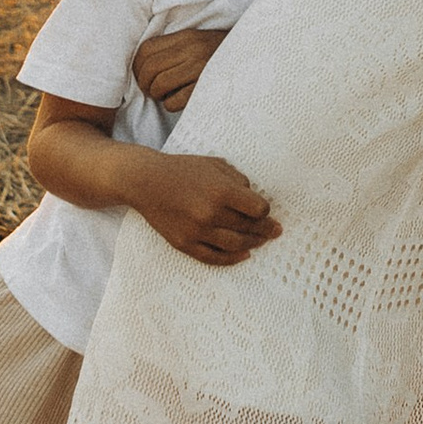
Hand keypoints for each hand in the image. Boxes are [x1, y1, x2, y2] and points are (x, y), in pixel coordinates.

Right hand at [130, 150, 279, 266]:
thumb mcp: (215, 164)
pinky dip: (232, 259)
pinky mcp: (185, 244)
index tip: (265, 210)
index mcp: (221, 191)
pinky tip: (244, 255)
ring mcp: (197, 231)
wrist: (146, 181)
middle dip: (266, 230)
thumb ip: (237, 179)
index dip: (265, 210)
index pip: (258, 209)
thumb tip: (253, 196)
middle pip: (248, 228)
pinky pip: (213, 258)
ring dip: (253, 244)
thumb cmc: (182, 169)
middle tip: (276, 231)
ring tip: (262, 241)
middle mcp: (210, 213)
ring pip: (235, 245)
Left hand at [131, 25, 223, 117]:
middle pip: (149, 69)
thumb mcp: (199, 42)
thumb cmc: (221, 55)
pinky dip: (170, 105)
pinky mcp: (206, 87)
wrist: (256, 58)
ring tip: (165, 95)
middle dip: (145, 84)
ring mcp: (200, 68)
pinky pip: (174, 101)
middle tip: (152, 90)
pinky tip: (179, 101)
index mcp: (187, 37)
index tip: (142, 76)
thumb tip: (144, 65)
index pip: (146, 50)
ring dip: (157, 95)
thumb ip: (174, 48)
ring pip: (159, 85)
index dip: (137, 67)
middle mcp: (192, 49)